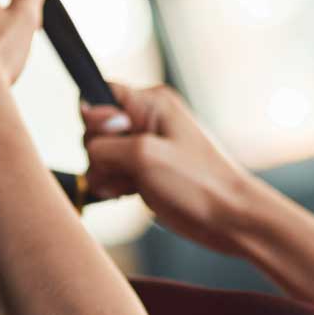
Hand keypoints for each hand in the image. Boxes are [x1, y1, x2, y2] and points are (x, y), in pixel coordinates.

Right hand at [79, 82, 261, 255]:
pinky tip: (128, 195)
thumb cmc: (198, 184)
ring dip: (106, 174)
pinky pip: (114, 173)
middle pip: (95, 128)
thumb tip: (82, 115)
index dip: (95, 119)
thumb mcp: (143, 155)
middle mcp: (148, 119)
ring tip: (130, 187)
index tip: (113, 141)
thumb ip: (105, 138)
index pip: (101, 94)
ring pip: (101, 155)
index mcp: (152, 102)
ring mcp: (147, 147)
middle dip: (100, 154)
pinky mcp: (147, 172)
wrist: (231, 220)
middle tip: (126, 172)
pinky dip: (114, 185)